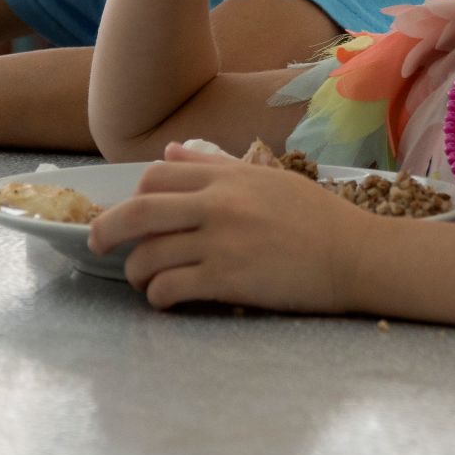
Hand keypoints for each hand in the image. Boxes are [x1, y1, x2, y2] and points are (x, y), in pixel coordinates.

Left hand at [87, 144, 371, 311]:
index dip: (131, 196)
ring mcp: (221, 243)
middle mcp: (217, 205)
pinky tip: (165, 300)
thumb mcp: (265, 178)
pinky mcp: (228, 280)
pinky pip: (172, 288)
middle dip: (106, 230)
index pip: (155, 177)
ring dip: (136, 272)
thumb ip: (214, 166)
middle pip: (138, 212)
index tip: (127, 214)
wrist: (357, 255)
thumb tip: (169, 153)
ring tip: (142, 281)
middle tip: (98, 245)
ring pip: (150, 256)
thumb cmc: (316, 217)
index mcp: (226, 178)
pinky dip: (158, 297)